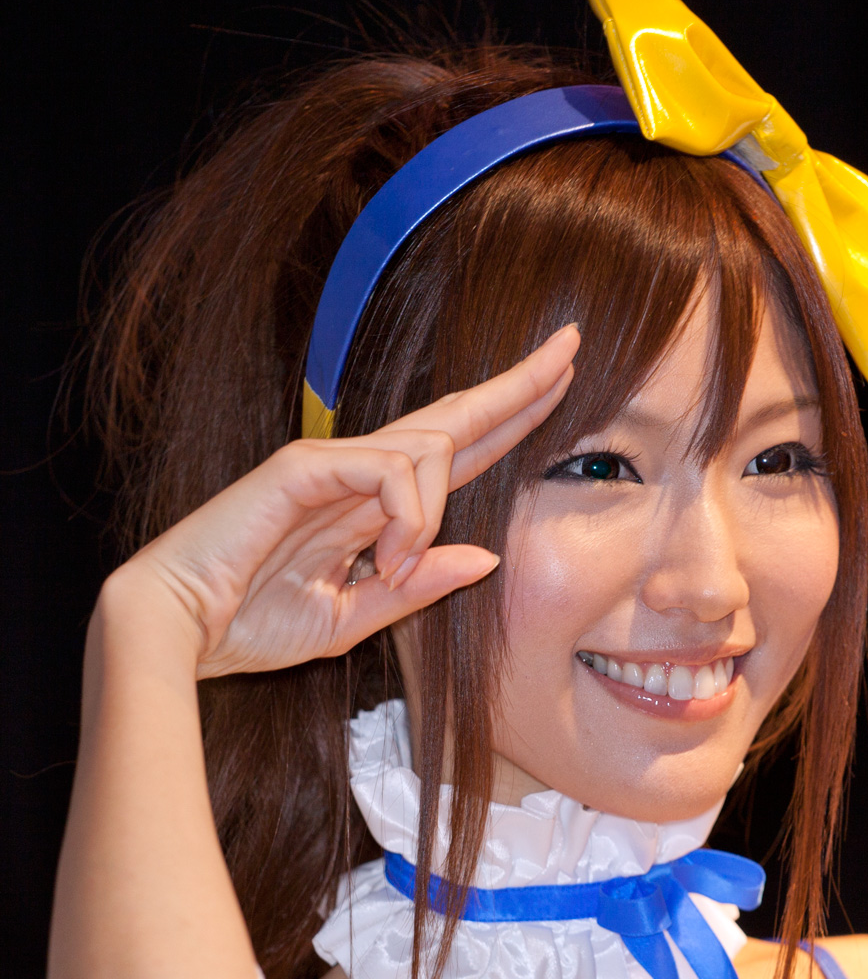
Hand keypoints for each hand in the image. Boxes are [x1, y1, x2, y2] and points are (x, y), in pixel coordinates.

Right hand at [114, 326, 580, 676]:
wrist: (181, 632)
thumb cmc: (251, 624)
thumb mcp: (354, 619)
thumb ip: (417, 588)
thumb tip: (487, 555)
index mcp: (373, 508)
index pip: (457, 453)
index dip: (511, 418)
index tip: (561, 385)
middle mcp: (360, 475)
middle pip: (457, 417)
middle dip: (519, 385)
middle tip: (574, 347)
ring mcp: (332, 463)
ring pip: (430, 447)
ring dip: (434, 507)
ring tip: (398, 564)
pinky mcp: (303, 466)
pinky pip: (386, 471)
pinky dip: (404, 515)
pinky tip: (387, 554)